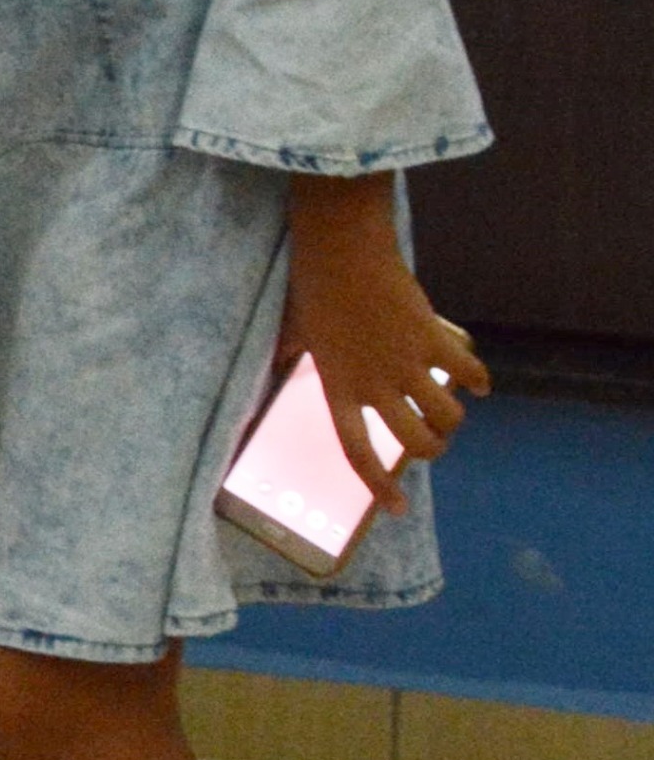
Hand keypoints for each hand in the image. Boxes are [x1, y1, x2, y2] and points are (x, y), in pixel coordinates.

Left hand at [284, 176, 488, 514]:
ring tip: (451, 410)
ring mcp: (407, 362)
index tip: (400, 509)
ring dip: (454, 419)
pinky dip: (479, 379)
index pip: (356, 451)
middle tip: (434, 439)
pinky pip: (468, 371)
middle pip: (417, 442)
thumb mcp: (295, 333)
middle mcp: (375, 384)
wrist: (340, 251)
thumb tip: (281, 366)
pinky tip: (479, 383)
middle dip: (433, 448)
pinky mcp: (433, 337)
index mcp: (337, 388)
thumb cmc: (312, 290)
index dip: (379, 487)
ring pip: (448, 415)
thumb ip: (293, 357)